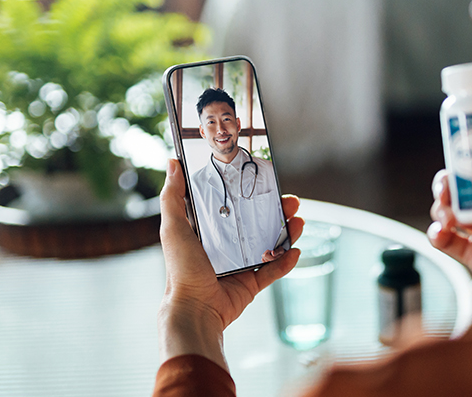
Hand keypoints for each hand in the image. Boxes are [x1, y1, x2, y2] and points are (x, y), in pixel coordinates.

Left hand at [158, 159, 303, 368]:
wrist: (194, 309)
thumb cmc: (181, 270)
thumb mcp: (173, 227)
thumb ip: (172, 196)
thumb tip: (172, 163)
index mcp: (209, 231)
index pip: (234, 205)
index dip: (251, 193)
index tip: (266, 181)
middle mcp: (226, 246)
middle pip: (258, 223)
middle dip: (277, 211)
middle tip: (291, 201)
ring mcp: (240, 265)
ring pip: (270, 244)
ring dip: (287, 233)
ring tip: (299, 222)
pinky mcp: (250, 284)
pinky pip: (273, 271)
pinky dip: (286, 262)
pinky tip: (296, 251)